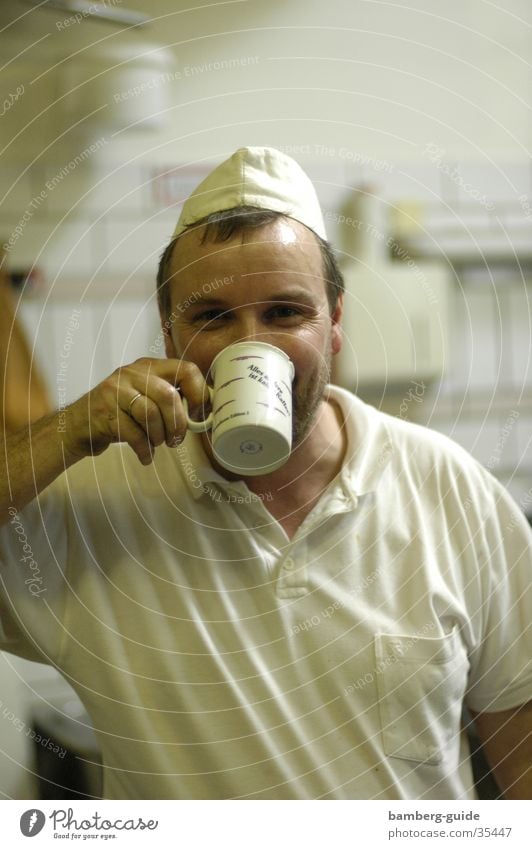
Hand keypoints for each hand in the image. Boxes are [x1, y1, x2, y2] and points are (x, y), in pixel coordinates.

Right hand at [62, 357, 209, 464]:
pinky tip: (146, 456)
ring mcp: (115, 390)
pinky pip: (134, 434)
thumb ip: (171, 397)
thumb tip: (205, 412)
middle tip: (176, 439)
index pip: (186, 369)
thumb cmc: (121, 413)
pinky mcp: (104, 412)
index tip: (199, 415)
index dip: (199, 394)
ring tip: (157, 445)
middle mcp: (132, 373)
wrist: (78, 424)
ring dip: (159, 437)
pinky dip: (144, 450)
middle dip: (178, 423)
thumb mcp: (145, 396)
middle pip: (168, 396)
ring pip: (150, 414)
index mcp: (149, 366)